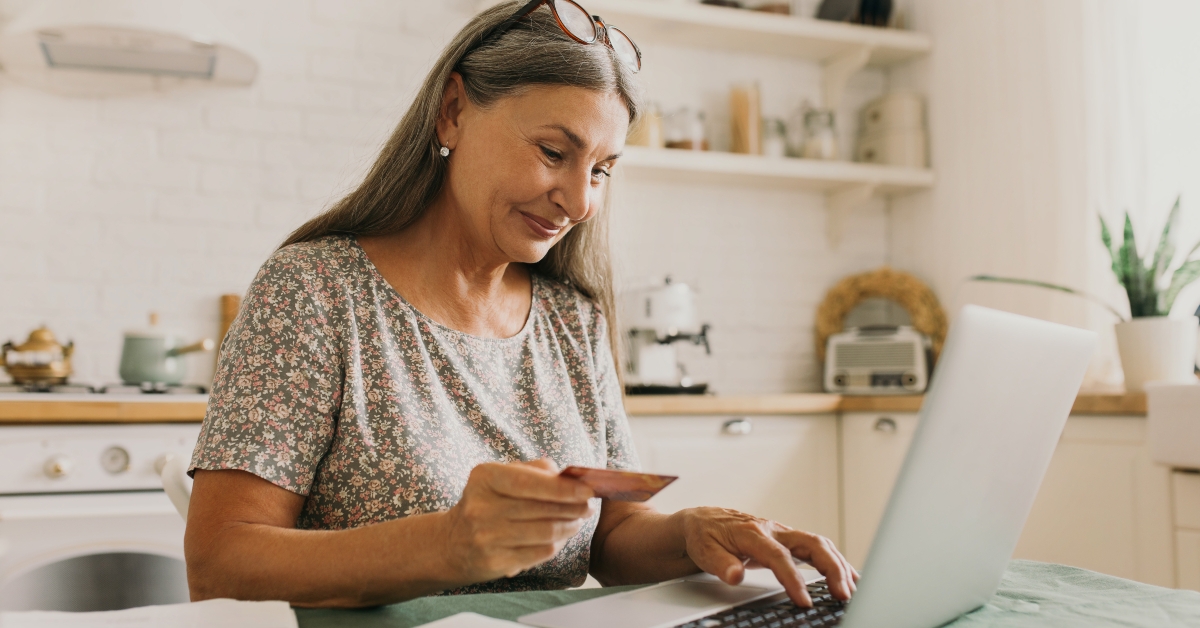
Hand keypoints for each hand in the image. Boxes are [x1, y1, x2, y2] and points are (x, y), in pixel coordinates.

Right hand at [442, 459, 594, 582]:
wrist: (451, 544)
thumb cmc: (485, 504)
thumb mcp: (499, 477)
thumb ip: (534, 470)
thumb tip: (569, 476)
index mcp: (484, 478)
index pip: (529, 482)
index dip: (563, 488)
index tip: (587, 490)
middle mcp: (481, 507)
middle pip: (542, 509)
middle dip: (573, 508)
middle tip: (588, 506)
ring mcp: (486, 537)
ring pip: (545, 533)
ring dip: (569, 527)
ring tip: (577, 522)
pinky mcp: (495, 562)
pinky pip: (540, 553)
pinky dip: (557, 544)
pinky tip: (561, 537)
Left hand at [678, 507, 858, 606]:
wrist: (703, 521)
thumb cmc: (705, 535)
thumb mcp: (704, 550)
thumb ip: (720, 563)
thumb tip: (735, 575)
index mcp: (753, 533)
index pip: (779, 556)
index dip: (794, 579)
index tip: (805, 601)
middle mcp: (773, 530)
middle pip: (812, 543)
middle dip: (832, 569)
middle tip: (844, 595)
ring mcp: (784, 534)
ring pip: (820, 544)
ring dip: (839, 566)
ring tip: (853, 591)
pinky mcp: (788, 540)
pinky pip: (818, 548)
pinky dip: (836, 562)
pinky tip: (849, 577)